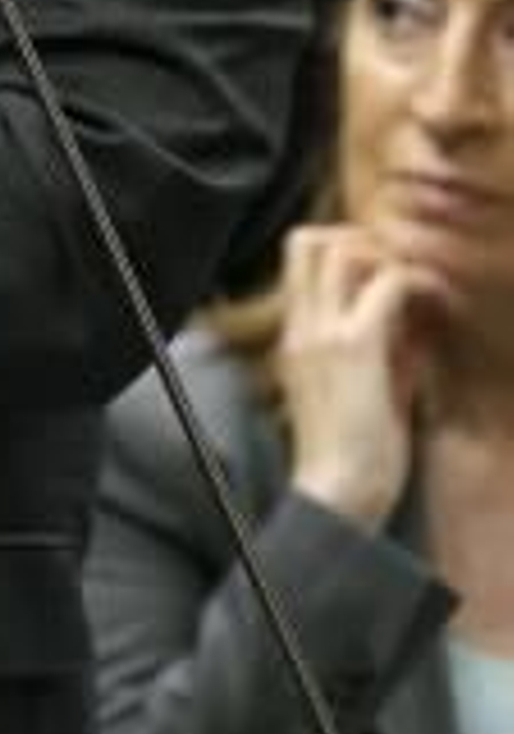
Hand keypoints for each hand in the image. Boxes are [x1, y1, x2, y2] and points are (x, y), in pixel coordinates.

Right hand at [278, 223, 448, 528]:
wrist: (338, 494)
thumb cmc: (352, 454)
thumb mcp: (359, 389)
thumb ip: (376, 350)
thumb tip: (412, 323)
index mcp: (294, 337)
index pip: (298, 259)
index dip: (341, 248)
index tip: (381, 273)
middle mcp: (301, 326)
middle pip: (308, 238)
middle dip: (357, 239)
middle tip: (397, 269)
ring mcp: (324, 332)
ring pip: (341, 247)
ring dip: (386, 256)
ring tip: (417, 288)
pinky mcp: (355, 347)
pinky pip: (387, 284)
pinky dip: (417, 283)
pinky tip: (438, 304)